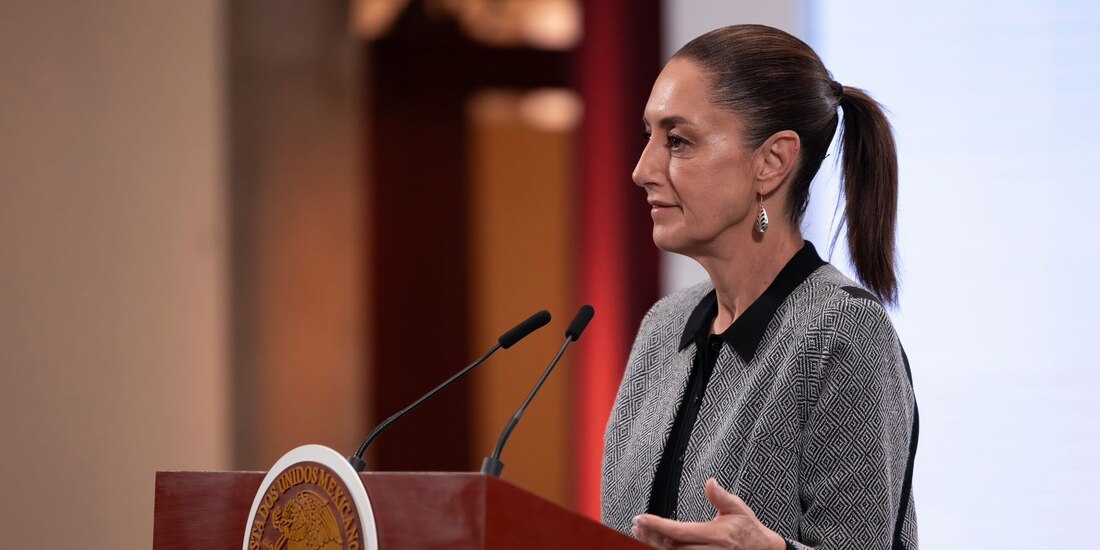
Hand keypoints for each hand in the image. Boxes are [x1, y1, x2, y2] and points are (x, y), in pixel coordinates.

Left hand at [631, 478, 785, 549]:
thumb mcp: (738, 509)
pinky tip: (656, 542)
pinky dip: (666, 549)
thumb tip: (710, 482)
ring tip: (641, 532)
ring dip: (655, 543)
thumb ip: (721, 497)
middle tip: (637, 525)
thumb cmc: (749, 531)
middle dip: (651, 535)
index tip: (641, 518)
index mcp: (715, 536)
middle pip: (671, 546)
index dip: (657, 526)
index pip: (679, 532)